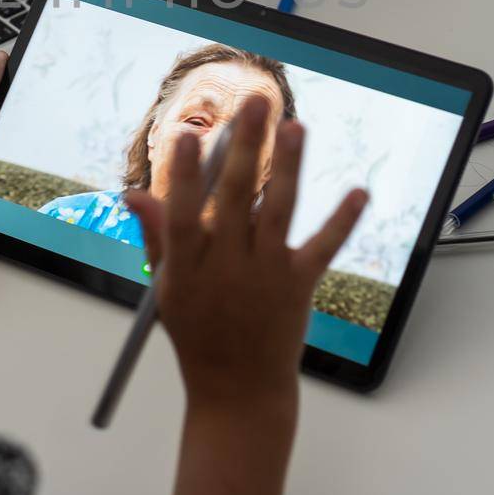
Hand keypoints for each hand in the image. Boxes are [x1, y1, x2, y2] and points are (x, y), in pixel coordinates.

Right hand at [127, 96, 366, 409]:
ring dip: (288, 166)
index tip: (185, 133)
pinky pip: (323, 247)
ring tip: (294, 126)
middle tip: (254, 103)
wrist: (238, 391)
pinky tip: (360, 192)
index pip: (182, 213)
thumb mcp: (166, 288)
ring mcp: (266, 274)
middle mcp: (228, 266)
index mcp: (188, 267)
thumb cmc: (198, 333)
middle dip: (244, 147)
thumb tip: (133, 192)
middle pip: (235, 198)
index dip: (182, 174)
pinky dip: (343, 220)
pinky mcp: (299, 284)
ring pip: (279, 210)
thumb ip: (157, 237)